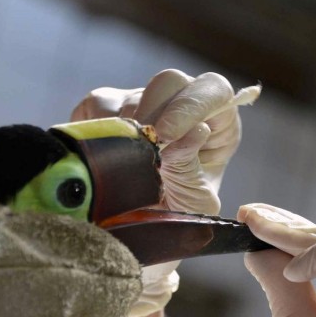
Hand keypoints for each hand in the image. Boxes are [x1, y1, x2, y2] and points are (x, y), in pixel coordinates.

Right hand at [72, 69, 256, 316]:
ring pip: (131, 94)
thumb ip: (192, 170)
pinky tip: (106, 157)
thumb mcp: (195, 202)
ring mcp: (143, 102)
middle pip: (170, 81)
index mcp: (218, 123)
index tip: (166, 137)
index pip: (214, 91)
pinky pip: (97, 103)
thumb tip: (193, 134)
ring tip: (127, 166)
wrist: (138, 235)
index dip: (191, 106)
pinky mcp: (105, 108)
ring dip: (127, 130)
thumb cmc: (179, 217)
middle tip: (145, 151)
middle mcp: (182, 105)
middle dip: (156, 115)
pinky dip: (98, 129)